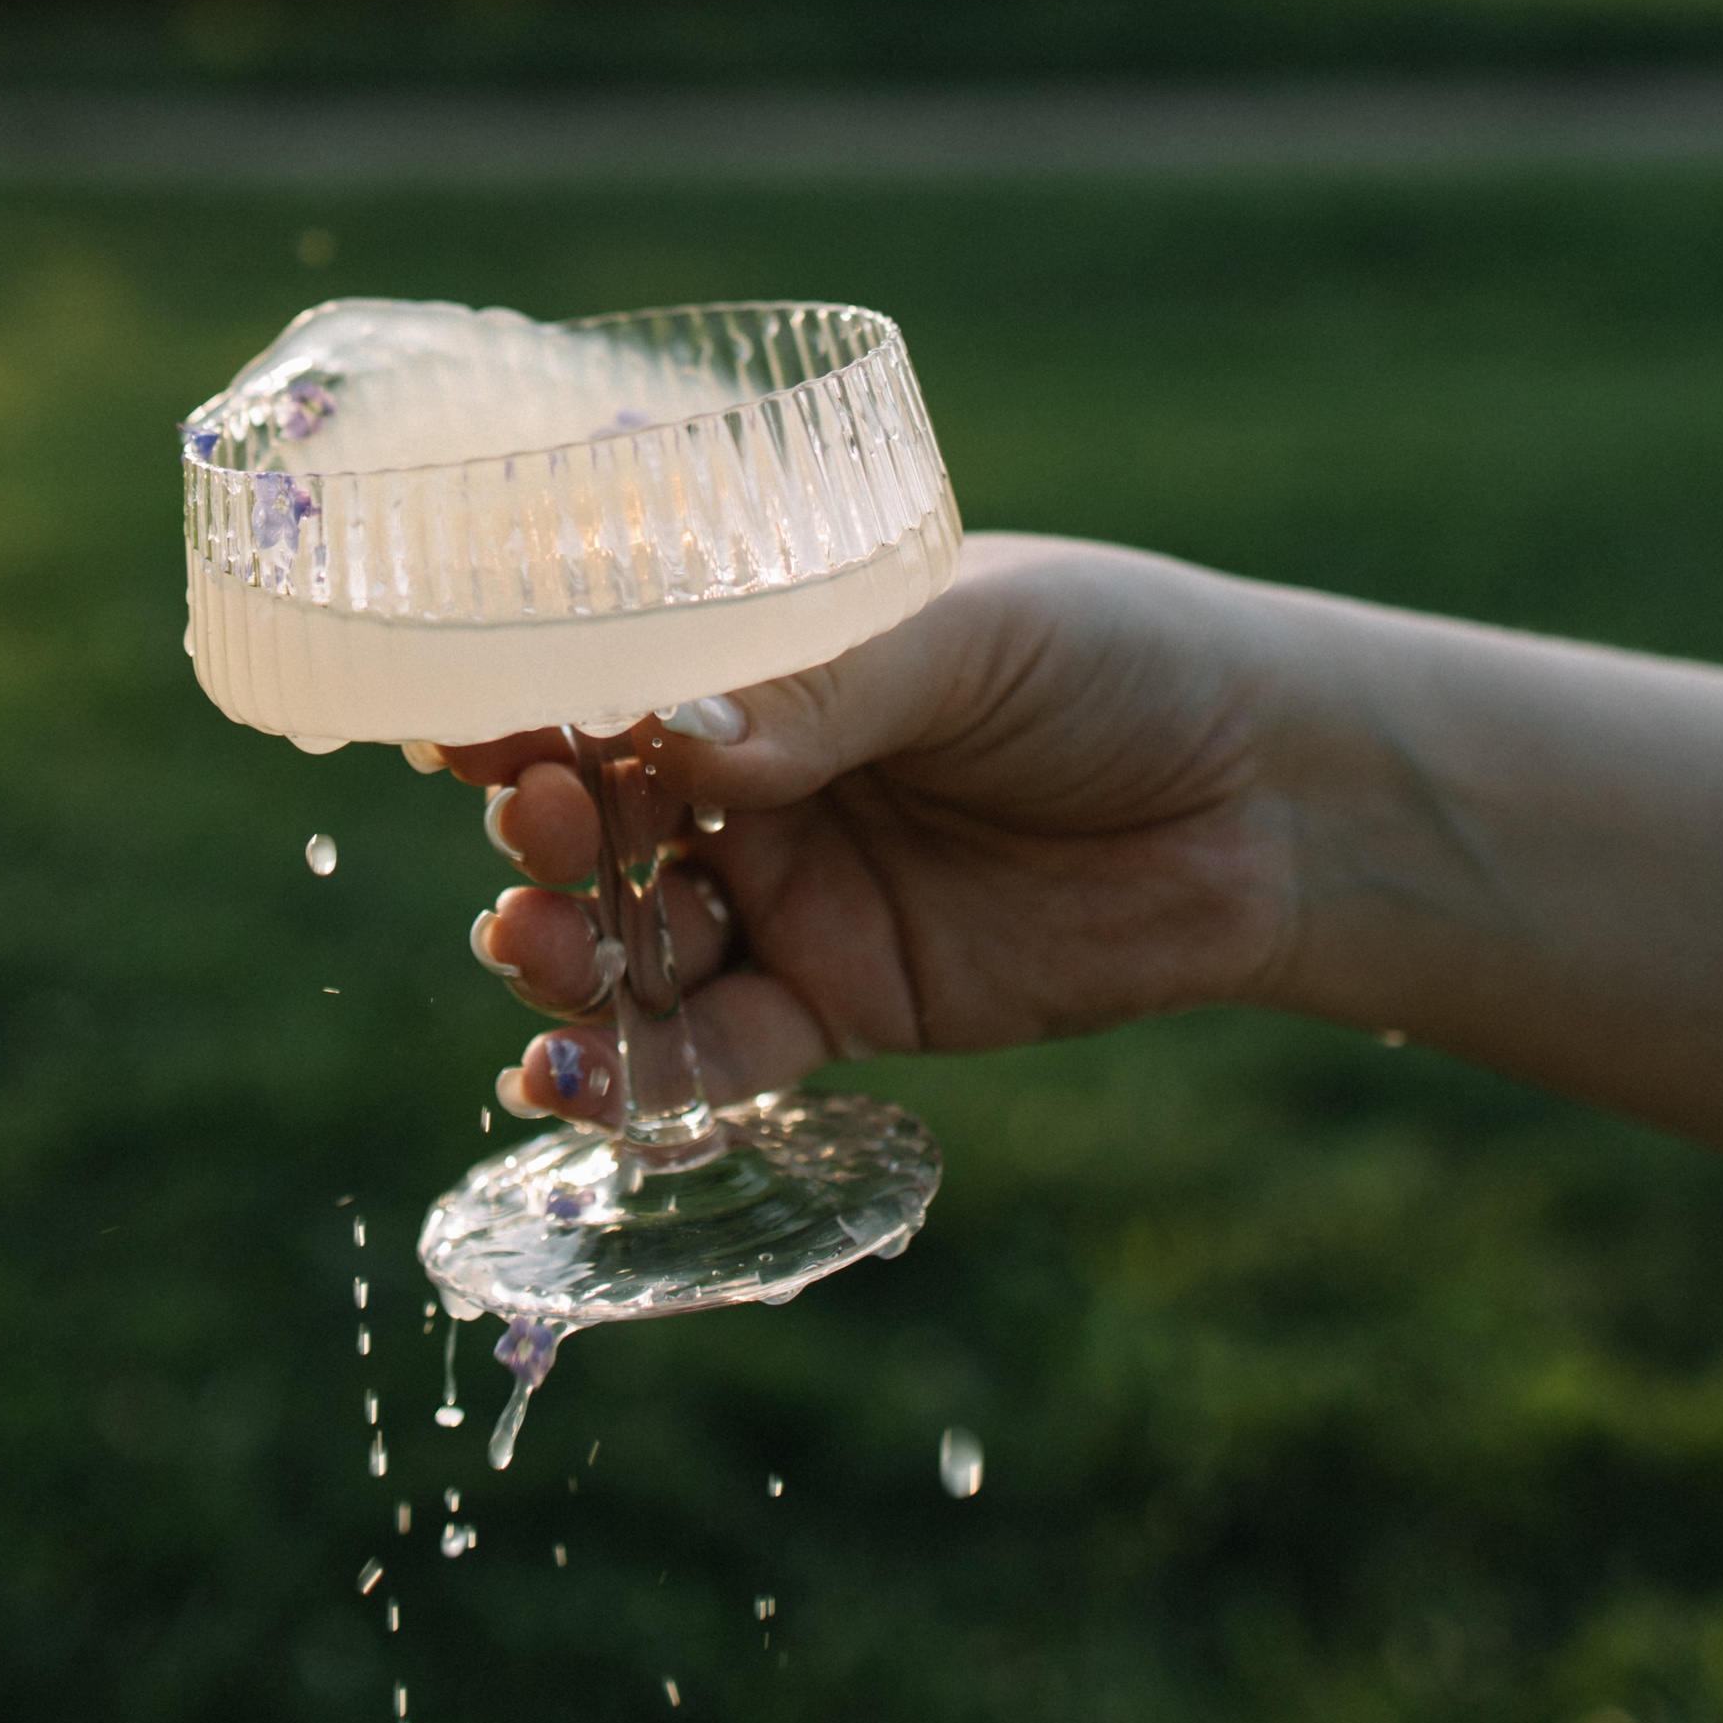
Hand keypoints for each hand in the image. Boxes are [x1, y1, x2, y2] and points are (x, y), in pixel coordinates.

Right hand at [434, 534, 1301, 1124]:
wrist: (1268, 801)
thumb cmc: (1117, 662)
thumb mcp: (968, 637)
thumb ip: (826, 688)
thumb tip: (678, 734)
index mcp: (761, 657)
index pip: (603, 675)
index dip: (517, 699)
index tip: (455, 720)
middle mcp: (751, 776)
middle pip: (597, 817)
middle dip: (541, 830)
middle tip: (537, 828)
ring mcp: (789, 892)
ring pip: (632, 941)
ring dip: (564, 958)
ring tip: (536, 954)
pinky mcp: (844, 1001)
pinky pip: (715, 1051)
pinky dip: (643, 1076)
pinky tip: (581, 1086)